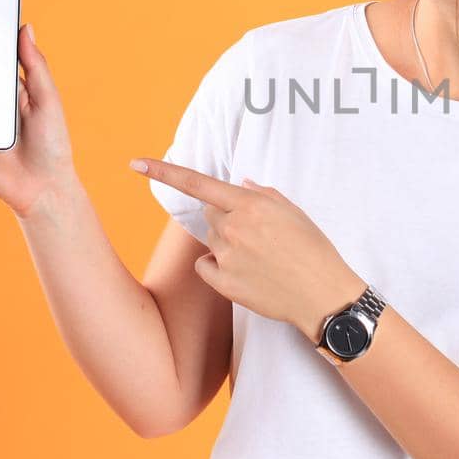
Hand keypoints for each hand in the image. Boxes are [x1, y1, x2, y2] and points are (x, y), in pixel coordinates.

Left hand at [131, 159, 365, 343]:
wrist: (322, 295)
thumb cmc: (313, 250)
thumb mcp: (294, 212)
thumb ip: (262, 194)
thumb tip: (238, 184)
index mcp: (250, 205)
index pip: (198, 183)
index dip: (163, 172)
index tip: (136, 163)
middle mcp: (233, 228)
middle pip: (210, 213)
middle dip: (227, 218)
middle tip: (258, 235)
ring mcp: (226, 256)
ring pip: (211, 239)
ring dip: (227, 243)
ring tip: (261, 258)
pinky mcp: (223, 283)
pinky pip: (205, 265)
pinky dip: (217, 267)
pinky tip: (245, 274)